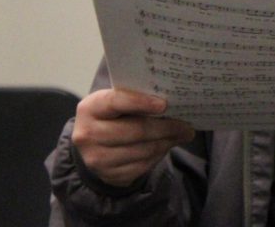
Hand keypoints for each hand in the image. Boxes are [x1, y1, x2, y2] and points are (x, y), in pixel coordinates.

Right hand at [71, 88, 194, 187]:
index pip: (115, 102)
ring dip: (167, 142)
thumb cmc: (113, 115)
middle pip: (135, 130)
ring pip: (142, 150)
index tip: (164, 104)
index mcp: (90, 108)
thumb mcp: (116, 102)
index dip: (141, 102)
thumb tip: (173, 103)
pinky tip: (167, 146)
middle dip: (166, 127)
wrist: (94, 144)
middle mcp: (88, 134)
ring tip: (182, 134)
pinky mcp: (109, 175)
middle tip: (186, 125)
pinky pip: (142, 165)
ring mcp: (97, 158)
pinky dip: (159, 155)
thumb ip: (137, 99)